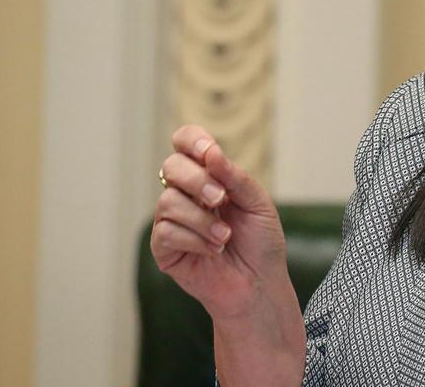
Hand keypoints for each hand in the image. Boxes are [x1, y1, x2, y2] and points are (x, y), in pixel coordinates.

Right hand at [150, 125, 290, 320]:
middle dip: (197, 181)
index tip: (209, 153)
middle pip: (171, 167)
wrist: (260, 283)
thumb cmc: (260, 242)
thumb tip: (212, 153)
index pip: (186, 143)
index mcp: (209, 176)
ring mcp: (172, 220)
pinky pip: (165, 232)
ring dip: (201, 219)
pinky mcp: (164, 248)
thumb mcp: (258, 203)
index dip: (192, 141)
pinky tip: (213, 250)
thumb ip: (236, 177)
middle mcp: (186, 193)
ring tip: (225, 237)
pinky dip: (194, 240)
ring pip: (168, 201)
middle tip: (220, 200)